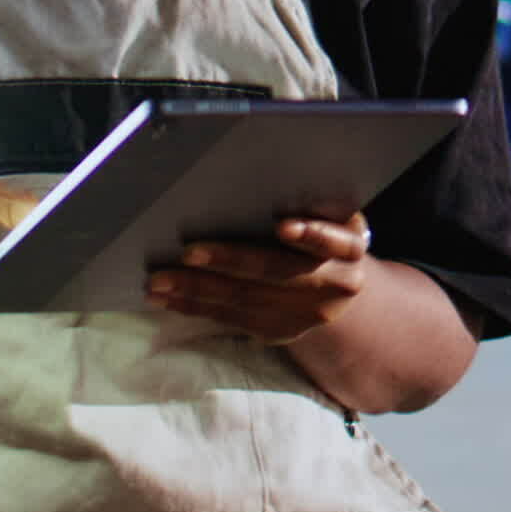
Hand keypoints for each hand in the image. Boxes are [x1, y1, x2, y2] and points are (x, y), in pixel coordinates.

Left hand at [146, 206, 371, 345]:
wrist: (336, 282)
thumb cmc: (319, 231)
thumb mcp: (326, 214)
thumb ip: (303, 202)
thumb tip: (243, 178)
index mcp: (349, 247)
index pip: (334, 241)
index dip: (311, 234)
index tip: (283, 225)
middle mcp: (336, 284)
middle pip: (276, 271)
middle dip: (229, 262)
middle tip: (188, 253)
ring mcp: (308, 315)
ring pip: (247, 300)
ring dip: (197, 290)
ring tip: (160, 280)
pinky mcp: (281, 332)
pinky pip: (233, 320)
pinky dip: (196, 307)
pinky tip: (168, 299)